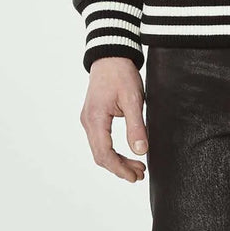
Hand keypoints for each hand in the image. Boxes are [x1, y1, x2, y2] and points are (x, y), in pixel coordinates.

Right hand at [80, 57, 148, 181]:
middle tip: (140, 174)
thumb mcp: (133, 99)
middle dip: (120, 167)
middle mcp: (88, 121)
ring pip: (100, 149)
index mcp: (95, 119)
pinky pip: (100, 140)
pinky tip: (127, 152)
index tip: (135, 176)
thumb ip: (136, 126)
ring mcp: (89, 119)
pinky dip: (113, 150)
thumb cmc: (121, 73)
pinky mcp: (93, 116)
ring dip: (117, 160)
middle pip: (101, 155)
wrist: (111, 54)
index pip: (104, 154)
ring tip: (137, 166)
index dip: (119, 168)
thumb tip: (141, 151)